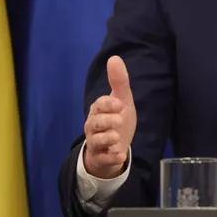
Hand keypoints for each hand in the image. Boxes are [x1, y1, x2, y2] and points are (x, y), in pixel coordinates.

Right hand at [82, 56, 136, 179]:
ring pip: (96, 141)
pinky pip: (103, 158)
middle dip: (106, 121)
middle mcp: (93, 125)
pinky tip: (120, 156)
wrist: (116, 147)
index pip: (99, 105)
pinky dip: (112, 158)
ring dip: (107, 139)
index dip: (108, 104)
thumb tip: (114, 57)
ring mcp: (96, 142)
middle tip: (119, 121)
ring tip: (117, 137)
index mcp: (99, 110)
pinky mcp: (100, 158)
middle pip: (94, 123)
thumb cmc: (117, 120)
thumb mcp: (122, 100)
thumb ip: (119, 81)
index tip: (119, 105)